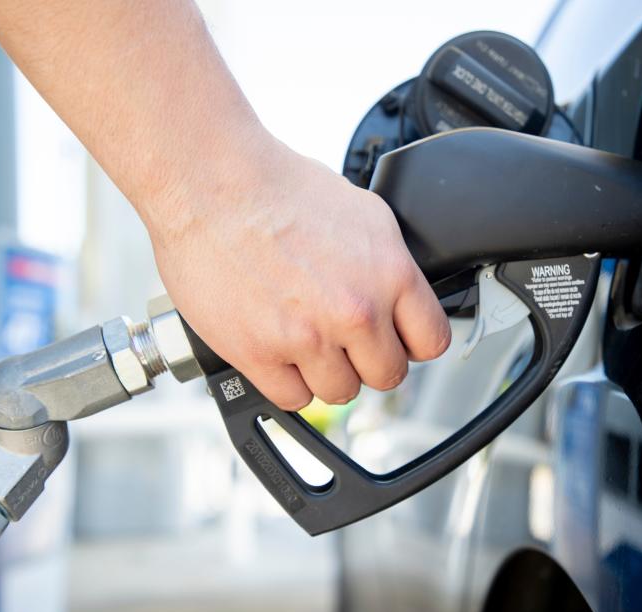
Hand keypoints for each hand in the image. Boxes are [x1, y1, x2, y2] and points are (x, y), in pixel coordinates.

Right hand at [146, 132, 450, 409]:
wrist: (210, 184)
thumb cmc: (277, 187)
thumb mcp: (363, 213)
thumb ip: (388, 265)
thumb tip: (400, 298)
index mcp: (390, 274)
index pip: (431, 341)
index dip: (411, 341)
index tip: (396, 339)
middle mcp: (356, 311)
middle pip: (387, 375)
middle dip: (367, 359)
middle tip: (343, 337)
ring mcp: (308, 337)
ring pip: (340, 392)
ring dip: (325, 371)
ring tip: (304, 336)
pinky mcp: (259, 354)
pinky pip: (292, 398)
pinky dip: (285, 378)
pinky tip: (277, 347)